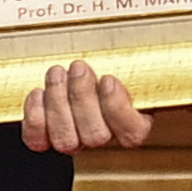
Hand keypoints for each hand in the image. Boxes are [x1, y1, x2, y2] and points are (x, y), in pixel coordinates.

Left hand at [21, 59, 153, 152]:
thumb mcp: (126, 62)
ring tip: (57, 73)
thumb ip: (136, 65)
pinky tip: (38, 94)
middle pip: (96, 136)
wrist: (73, 70)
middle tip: (78, 68)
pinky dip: (36, 116)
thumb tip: (155, 50)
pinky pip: (37, 140)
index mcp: (134, 122)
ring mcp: (74, 140)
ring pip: (66, 139)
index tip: (108, 80)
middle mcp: (104, 137)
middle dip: (83, 97)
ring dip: (58, 102)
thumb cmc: (105, 65)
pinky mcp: (44, 138)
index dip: (117, 108)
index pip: (133, 133)